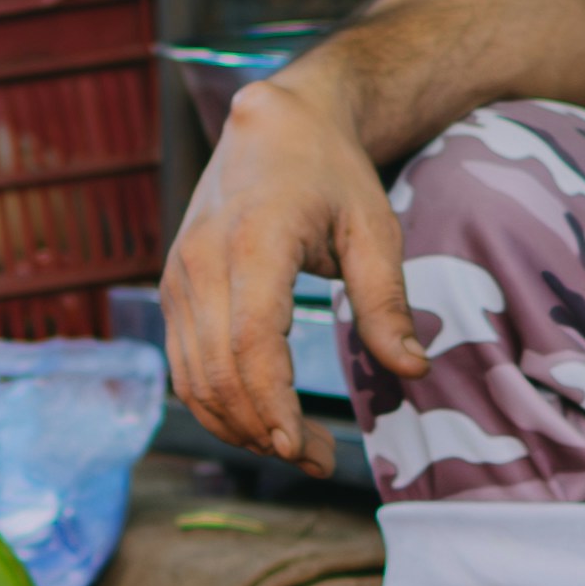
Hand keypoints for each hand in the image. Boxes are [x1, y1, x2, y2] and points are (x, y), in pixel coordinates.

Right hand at [160, 73, 420, 466]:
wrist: (270, 125)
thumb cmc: (331, 175)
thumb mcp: (374, 228)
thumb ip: (387, 301)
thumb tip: (412, 370)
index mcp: (254, 242)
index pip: (250, 343)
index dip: (272, 404)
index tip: (302, 446)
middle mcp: (201, 262)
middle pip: (217, 372)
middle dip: (262, 430)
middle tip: (316, 461)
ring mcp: (178, 277)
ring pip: (192, 378)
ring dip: (238, 426)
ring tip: (294, 449)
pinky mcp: (172, 290)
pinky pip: (183, 365)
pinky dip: (216, 404)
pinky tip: (260, 420)